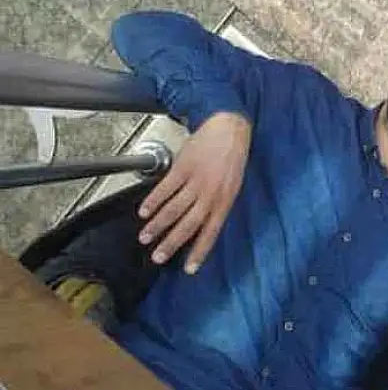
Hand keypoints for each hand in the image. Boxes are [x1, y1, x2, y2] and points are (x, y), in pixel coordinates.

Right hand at [137, 112, 251, 273]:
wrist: (228, 130)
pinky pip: (165, 188)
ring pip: (174, 208)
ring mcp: (196, 180)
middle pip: (188, 224)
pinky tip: (144, 211)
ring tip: (145, 237)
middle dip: (171, 243)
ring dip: (157, 224)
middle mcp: (210, 194)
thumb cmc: (231, 159)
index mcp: (225, 201)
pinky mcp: (183, 167)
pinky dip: (153, 201)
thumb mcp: (232, 186)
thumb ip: (218, 206)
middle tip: (157, 257)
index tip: (189, 269)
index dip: (199, 251)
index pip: (211, 232)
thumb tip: (202, 227)